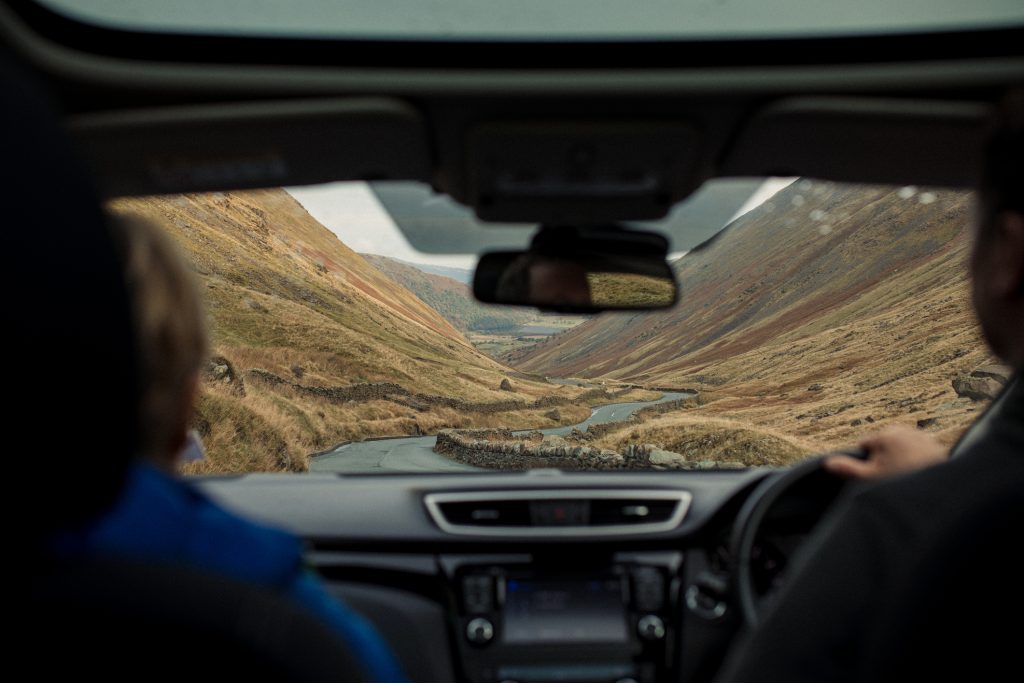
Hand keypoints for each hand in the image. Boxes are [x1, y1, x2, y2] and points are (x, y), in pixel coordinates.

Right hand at [823, 425, 947, 479]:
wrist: (939, 491)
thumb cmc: (901, 483)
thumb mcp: (870, 478)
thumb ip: (848, 469)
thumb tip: (826, 463)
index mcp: (886, 434)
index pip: (864, 444)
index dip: (867, 462)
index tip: (878, 474)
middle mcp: (904, 429)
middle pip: (882, 445)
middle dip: (884, 458)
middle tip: (893, 477)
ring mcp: (921, 436)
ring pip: (899, 447)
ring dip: (900, 458)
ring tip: (907, 476)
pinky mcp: (934, 444)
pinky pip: (916, 450)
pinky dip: (916, 459)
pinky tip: (919, 472)